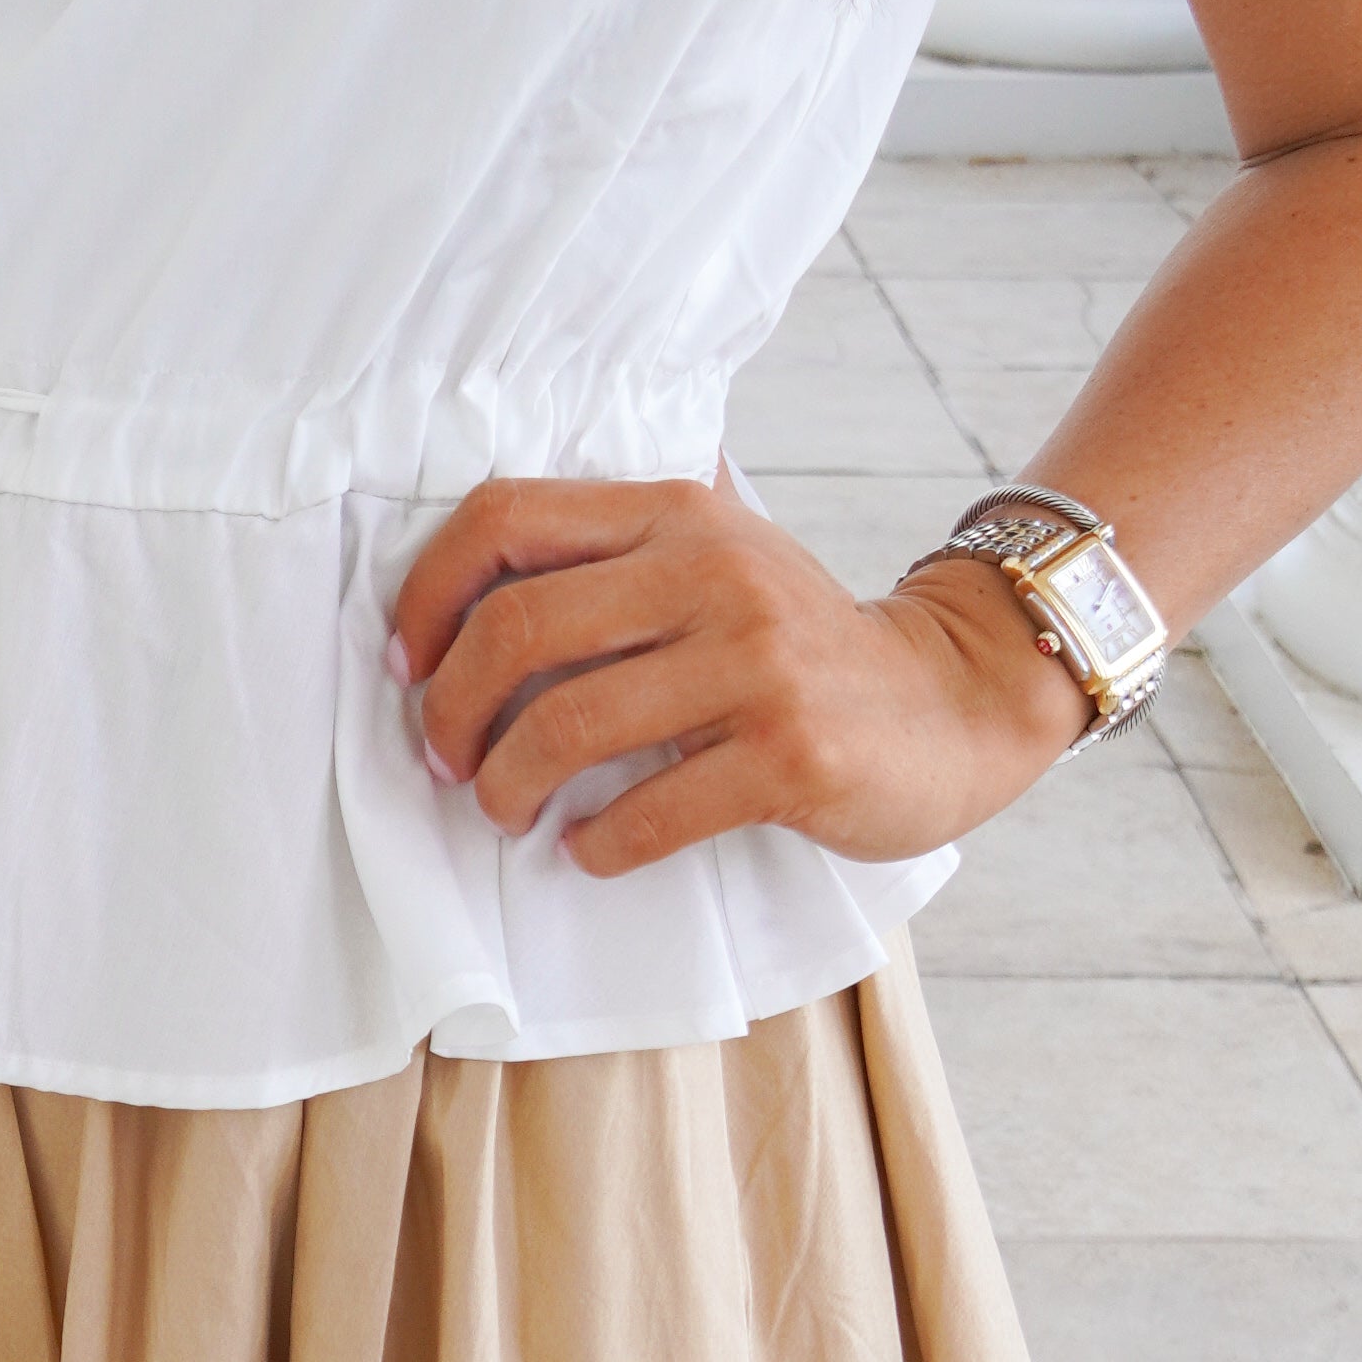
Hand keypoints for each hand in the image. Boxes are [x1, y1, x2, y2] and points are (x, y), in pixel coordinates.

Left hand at [388, 471, 1098, 875]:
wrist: (953, 702)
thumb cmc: (804, 643)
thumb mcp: (724, 553)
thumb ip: (620, 547)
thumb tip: (470, 578)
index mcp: (676, 511)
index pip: (503, 516)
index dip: (428, 594)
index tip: (409, 665)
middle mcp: (713, 571)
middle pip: (517, 630)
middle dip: (449, 711)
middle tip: (445, 761)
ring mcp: (755, 663)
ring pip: (567, 725)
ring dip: (507, 786)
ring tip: (506, 810)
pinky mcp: (789, 756)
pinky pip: (647, 811)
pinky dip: (595, 844)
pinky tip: (587, 850)